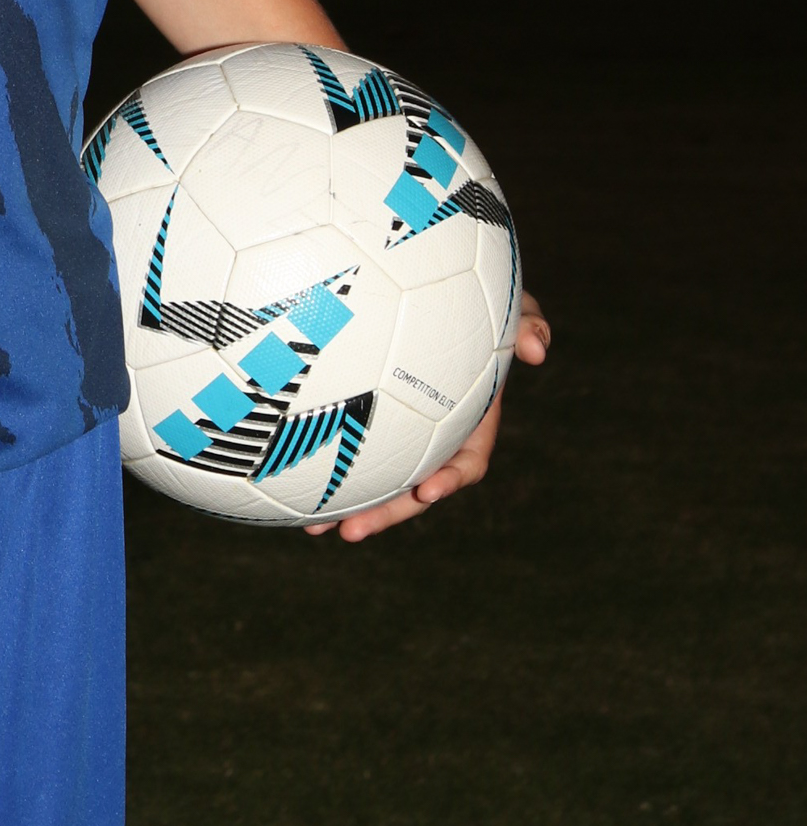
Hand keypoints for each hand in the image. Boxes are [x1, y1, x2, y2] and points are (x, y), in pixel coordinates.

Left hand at [304, 293, 549, 543]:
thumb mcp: (511, 308)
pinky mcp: (366, 418)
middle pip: (412, 488)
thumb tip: (538, 348)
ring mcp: (402, 433)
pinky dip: (322, 467)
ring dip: (347, 506)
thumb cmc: (480, 301)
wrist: (435, 293)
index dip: (449, 479)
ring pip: (376, 480)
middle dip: (384, 513)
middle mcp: (435, 437)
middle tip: (350, 532)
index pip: (466, 461)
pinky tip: (287, 483)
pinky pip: (347, 449)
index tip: (427, 492)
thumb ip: (529, 322)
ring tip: (310, 529)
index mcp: (470, 421)